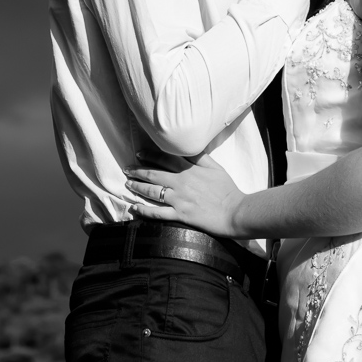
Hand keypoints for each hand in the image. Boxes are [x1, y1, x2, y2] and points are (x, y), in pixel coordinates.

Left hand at [123, 152, 245, 237]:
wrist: (235, 211)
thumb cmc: (228, 189)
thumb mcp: (215, 167)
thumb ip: (200, 157)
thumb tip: (188, 147)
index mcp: (190, 170)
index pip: (165, 159)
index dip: (150, 155)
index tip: (139, 154)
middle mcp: (181, 182)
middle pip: (154, 174)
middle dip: (138, 171)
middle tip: (126, 169)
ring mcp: (179, 199)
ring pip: (152, 191)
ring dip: (138, 187)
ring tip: (127, 184)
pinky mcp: (180, 215)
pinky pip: (158, 213)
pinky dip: (144, 211)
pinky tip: (134, 208)